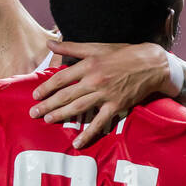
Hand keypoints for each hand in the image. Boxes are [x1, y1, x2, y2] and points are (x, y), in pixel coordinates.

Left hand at [28, 40, 169, 147]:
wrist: (152, 64)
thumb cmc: (123, 54)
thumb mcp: (97, 47)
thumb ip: (72, 47)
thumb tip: (50, 42)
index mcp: (89, 65)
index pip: (61, 78)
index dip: (46, 87)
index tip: (35, 95)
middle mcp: (95, 80)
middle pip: (66, 95)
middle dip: (48, 105)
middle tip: (33, 113)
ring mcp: (105, 95)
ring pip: (78, 108)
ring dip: (61, 115)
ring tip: (47, 120)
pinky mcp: (116, 106)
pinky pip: (99, 123)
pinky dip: (88, 133)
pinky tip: (77, 142)